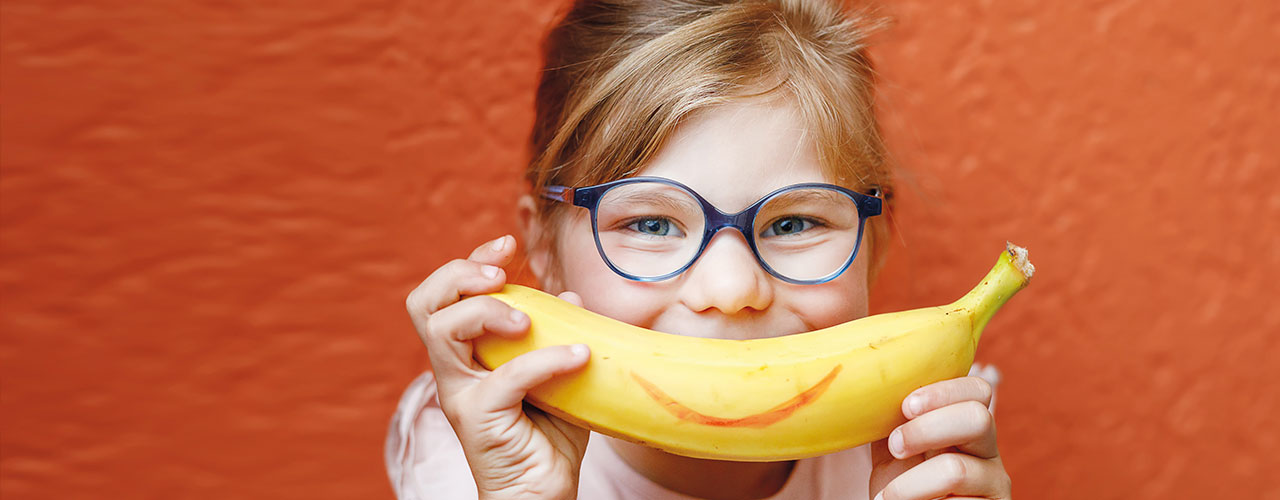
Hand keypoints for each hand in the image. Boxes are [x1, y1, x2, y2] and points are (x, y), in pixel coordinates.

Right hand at [405, 235, 590, 499]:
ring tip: (528, 320)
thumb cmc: (546, 438)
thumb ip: (559, 336)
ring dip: (487, 311)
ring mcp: (461, 394)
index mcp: (465, 354)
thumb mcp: (556, 376)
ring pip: (443, 330)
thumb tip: (572, 297)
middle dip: (459, 274)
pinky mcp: (479, 419)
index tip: (506, 244)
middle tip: (500, 275)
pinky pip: (504, 377)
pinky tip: (579, 357)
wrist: (541, 493)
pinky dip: (545, 359)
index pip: (444, 295)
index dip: (468, 262)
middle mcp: (453, 370)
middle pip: (424, 303)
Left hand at [868, 376, 1011, 499]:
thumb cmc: (900, 487)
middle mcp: (988, 452)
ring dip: (909, 483)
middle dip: (926, 429)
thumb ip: (893, 420)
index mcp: (966, 427)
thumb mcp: (893, 450)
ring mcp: (993, 484)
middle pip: (978, 419)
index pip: (976, 390)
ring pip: (956, 470)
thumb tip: (872, 389)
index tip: (906, 407)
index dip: (943, 392)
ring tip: (887, 496)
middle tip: (895, 446)